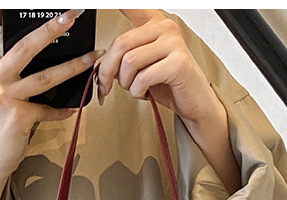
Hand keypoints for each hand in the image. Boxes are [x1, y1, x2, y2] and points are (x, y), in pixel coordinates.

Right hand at [0, 9, 104, 187]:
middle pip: (25, 47)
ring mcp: (5, 98)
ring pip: (45, 77)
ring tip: (92, 57)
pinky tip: (75, 106)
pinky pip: (49, 109)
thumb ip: (7, 75)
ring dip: (73, 66)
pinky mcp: (19, 117)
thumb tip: (41, 61)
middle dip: (50, 29)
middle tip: (70, 15)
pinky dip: (63, 109)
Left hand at [97, 9, 241, 194]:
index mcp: (154, 23)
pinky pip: (142, 78)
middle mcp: (164, 27)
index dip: (118, 4)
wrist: (193, 102)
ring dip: (125, 83)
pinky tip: (145, 93)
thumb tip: (99, 64)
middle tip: (105, 86)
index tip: (93, 2)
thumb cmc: (168, 83)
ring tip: (135, 88)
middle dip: (107, 70)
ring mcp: (173, 43)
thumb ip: (123, 57)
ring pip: (129, 62)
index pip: (132, 7)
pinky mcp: (177, 63)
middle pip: (120, 44)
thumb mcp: (141, 66)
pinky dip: (137, 92)